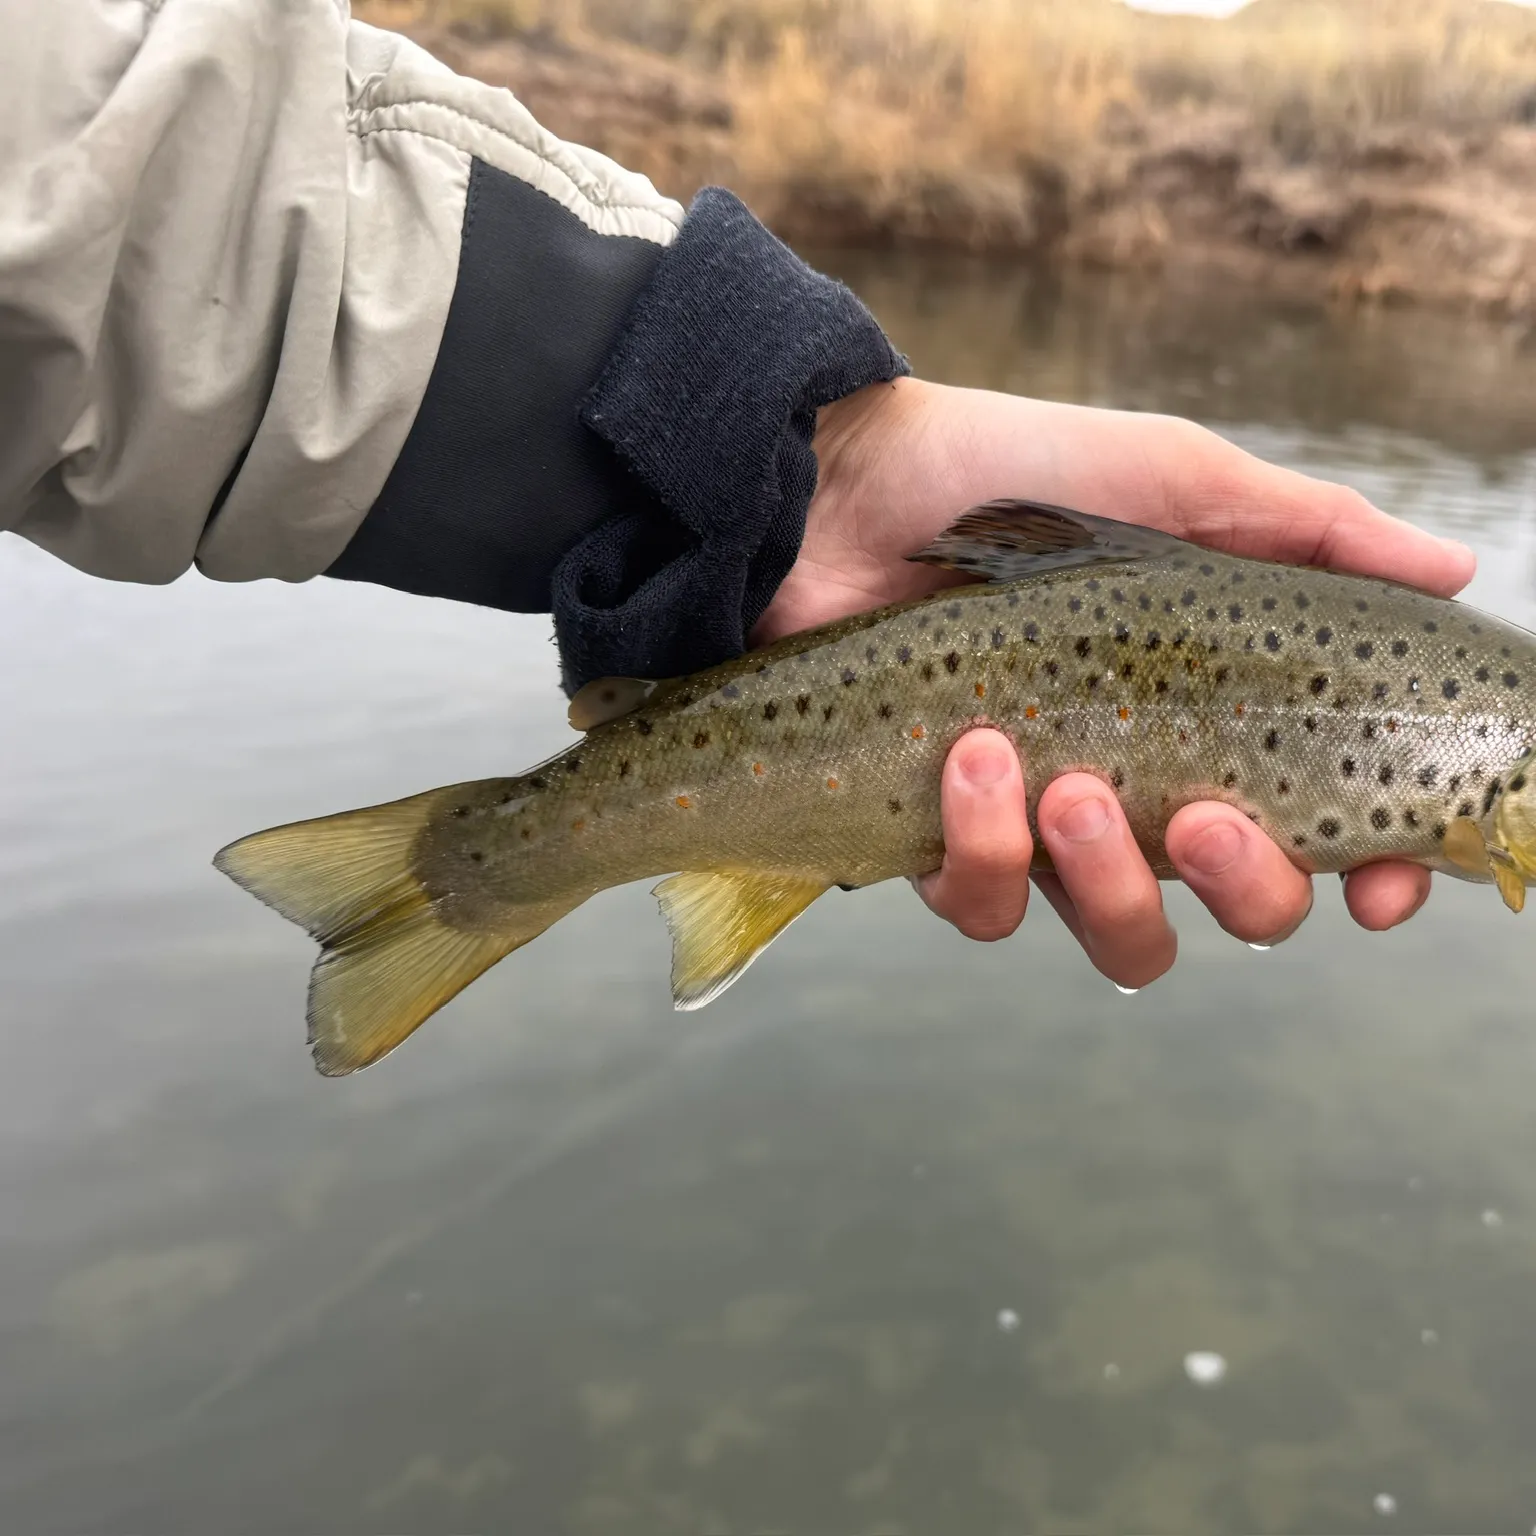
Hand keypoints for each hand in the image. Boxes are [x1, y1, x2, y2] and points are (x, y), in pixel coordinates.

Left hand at [753, 378, 1473, 986]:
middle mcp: (1142, 785)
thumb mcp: (1177, 482)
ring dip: (1110, 878)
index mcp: (1209, 716)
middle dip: (1244, 887)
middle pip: (1238, 910)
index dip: (1365, 874)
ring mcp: (1040, 823)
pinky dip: (984, 855)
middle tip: (1206, 817)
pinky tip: (971, 762)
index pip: (1317, 828)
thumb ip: (1309, 529)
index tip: (1378, 878)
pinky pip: (983, 908)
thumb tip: (1452, 569)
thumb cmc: (1013, 475)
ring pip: (1120, 935)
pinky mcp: (939, 837)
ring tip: (1065, 784)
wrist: (846, 489)